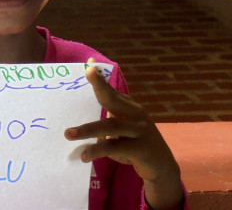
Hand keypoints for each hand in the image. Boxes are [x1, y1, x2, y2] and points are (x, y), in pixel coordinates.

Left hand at [64, 58, 183, 209]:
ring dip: (87, 130)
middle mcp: (136, 116)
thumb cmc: (135, 147)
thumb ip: (106, 123)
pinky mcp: (141, 149)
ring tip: (68, 134)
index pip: (112, 91)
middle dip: (99, 85)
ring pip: (111, 126)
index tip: (89, 63)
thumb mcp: (122, 132)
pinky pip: (115, 147)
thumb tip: (78, 123)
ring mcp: (140, 131)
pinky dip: (98, 150)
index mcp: (130, 109)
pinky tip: (85, 156)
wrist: (162, 168)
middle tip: (87, 73)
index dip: (100, 78)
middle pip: (114, 99)